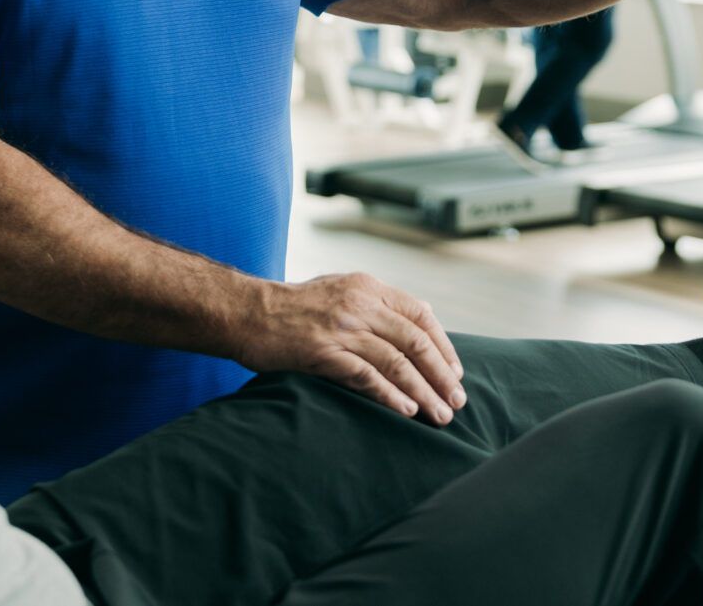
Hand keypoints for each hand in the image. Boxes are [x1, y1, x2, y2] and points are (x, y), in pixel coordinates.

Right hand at [234, 272, 466, 423]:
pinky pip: (367, 376)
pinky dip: (391, 395)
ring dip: (423, 392)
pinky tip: (407, 411)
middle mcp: (360, 304)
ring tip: (439, 414)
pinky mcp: (323, 352)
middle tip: (457, 402)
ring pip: (397, 362)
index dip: (444, 346)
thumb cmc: (293, 306)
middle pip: (416, 341)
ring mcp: (341, 328)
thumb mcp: (342, 289)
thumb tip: (427, 311)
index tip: (456, 373)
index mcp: (367, 287)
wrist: (246, 312)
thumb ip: (382, 301)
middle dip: (442, 375)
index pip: (421, 315)